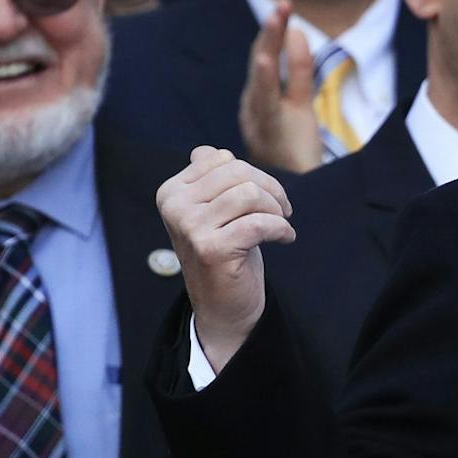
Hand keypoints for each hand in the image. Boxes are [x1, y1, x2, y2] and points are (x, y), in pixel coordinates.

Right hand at [156, 146, 295, 370]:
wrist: (223, 306)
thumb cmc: (224, 252)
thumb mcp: (212, 211)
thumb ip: (207, 179)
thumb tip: (205, 150)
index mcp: (171, 193)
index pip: (222, 159)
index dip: (254, 174)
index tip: (266, 196)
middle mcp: (174, 207)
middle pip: (238, 172)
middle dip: (271, 189)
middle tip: (282, 210)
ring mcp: (190, 229)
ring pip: (249, 194)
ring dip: (276, 209)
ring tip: (281, 224)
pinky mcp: (211, 250)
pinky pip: (259, 223)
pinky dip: (281, 229)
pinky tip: (285, 238)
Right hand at [237, 0, 323, 172]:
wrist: (287, 199)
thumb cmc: (290, 155)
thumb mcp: (298, 107)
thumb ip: (299, 72)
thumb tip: (297, 32)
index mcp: (258, 100)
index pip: (264, 58)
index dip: (273, 31)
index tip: (285, 5)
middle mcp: (253, 108)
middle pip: (260, 62)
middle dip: (270, 31)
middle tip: (282, 2)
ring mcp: (260, 121)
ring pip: (261, 77)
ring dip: (270, 46)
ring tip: (277, 17)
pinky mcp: (270, 136)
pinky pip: (267, 104)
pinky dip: (266, 79)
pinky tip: (268, 59)